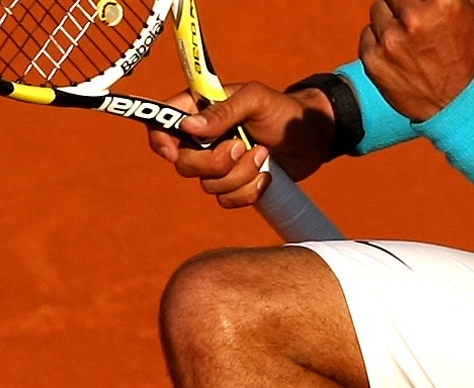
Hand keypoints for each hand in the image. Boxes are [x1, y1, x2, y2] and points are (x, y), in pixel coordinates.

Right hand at [151, 83, 335, 210]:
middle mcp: (203, 139)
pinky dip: (248, 192)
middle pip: (183, 163)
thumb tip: (188, 127)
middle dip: (214, 162)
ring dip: (239, 174)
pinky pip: (226, 200)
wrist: (313, 137)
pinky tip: (266, 176)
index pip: (162, 124)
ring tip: (264, 154)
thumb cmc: (283, 110)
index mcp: (200, 111)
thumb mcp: (255, 100)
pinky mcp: (234, 185)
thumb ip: (223, 111)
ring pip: (207, 185)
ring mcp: (218, 165)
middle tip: (241, 146)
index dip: (160, 140)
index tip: (174, 151)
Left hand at [359, 0, 473, 120]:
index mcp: (442, 3)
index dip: (410, 0)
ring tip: (407, 38)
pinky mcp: (373, 59)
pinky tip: (397, 54)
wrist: (456, 103)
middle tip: (411, 19)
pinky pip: (367, 34)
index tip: (413, 6)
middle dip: (400, 4)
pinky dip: (378, 41)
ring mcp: (391, 40)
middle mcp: (414, 18)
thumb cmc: (462, 55)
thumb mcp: (462, 13)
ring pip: (377, 11)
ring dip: (389, 21)